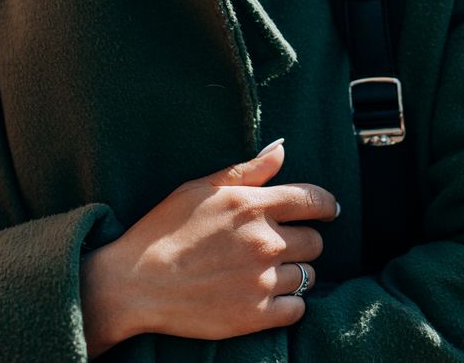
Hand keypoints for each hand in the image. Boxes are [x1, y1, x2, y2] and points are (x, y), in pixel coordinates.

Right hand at [80, 140, 338, 353]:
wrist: (133, 284)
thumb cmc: (162, 231)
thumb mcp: (200, 188)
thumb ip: (246, 170)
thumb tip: (282, 149)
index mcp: (252, 206)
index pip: (313, 200)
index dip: (327, 205)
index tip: (329, 210)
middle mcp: (264, 242)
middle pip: (315, 241)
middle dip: (303, 241)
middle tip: (282, 246)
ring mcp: (262, 280)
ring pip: (307, 276)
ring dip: (294, 273)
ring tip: (267, 272)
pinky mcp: (256, 315)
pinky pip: (297, 309)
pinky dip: (289, 304)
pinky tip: (267, 297)